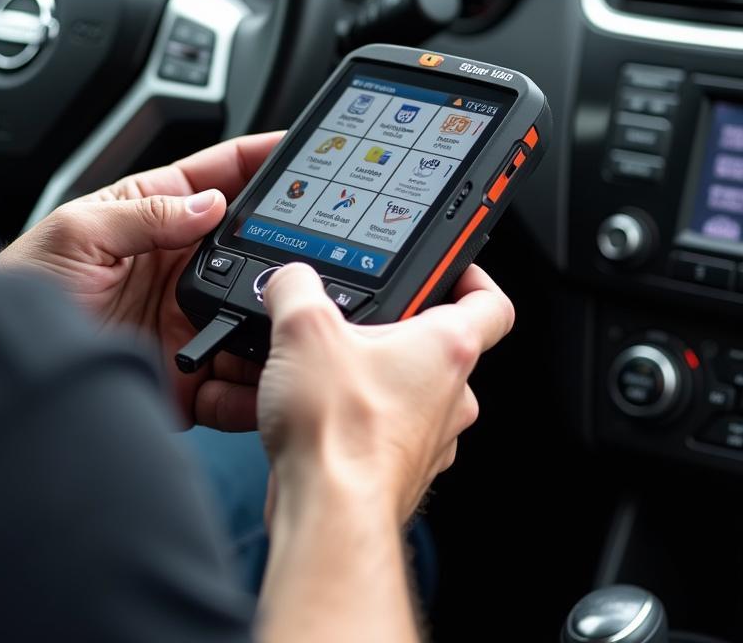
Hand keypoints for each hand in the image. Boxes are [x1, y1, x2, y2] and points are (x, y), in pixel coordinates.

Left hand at [0, 132, 283, 430]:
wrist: (3, 370)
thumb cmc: (24, 286)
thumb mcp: (76, 232)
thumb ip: (144, 215)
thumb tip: (209, 204)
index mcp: (153, 213)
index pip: (219, 175)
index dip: (262, 160)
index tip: (303, 150)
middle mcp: (178, 264)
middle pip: (252, 245)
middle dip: (288, 243)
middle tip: (322, 244)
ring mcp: (188, 318)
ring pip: (254, 310)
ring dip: (277, 314)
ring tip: (297, 315)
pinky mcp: (189, 373)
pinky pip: (236, 379)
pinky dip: (257, 382)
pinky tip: (267, 378)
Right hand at [258, 263, 513, 524]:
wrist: (328, 512)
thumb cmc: (337, 432)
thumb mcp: (302, 328)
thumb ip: (295, 286)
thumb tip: (289, 279)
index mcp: (447, 348)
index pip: (490, 302)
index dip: (471, 276)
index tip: (452, 267)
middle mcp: (451, 395)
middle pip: (438, 346)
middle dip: (394, 329)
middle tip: (353, 320)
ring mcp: (430, 438)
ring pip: (410, 391)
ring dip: (373, 375)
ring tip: (323, 367)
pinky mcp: (400, 468)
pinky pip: (386, 429)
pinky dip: (357, 416)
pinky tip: (316, 409)